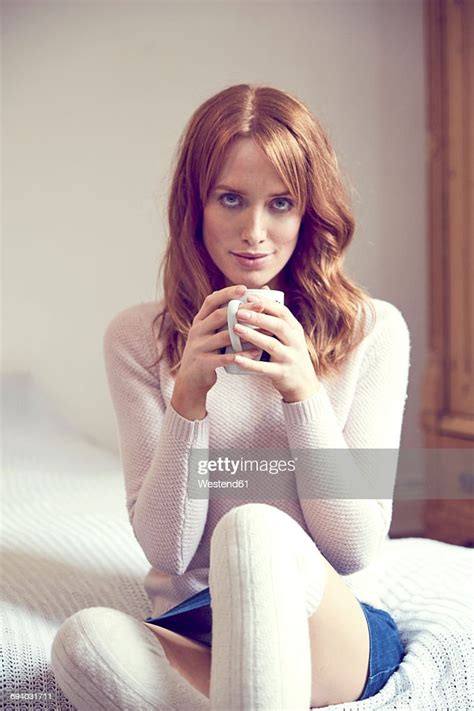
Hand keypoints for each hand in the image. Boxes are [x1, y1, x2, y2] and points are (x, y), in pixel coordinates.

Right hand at [172, 284, 263, 401]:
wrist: (190, 380)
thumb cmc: (207, 353)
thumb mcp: (209, 334)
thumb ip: (221, 320)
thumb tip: (243, 300)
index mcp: (199, 321)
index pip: (211, 301)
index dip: (227, 293)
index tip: (244, 288)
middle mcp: (197, 331)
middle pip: (219, 316)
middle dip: (242, 310)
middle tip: (260, 307)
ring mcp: (198, 347)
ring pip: (224, 337)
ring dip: (246, 333)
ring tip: (264, 331)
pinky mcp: (203, 363)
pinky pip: (225, 358)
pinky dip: (242, 355)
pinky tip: (257, 353)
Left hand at [232, 294, 319, 402]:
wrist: (303, 385)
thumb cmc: (290, 354)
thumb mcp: (289, 334)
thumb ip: (277, 314)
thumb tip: (264, 288)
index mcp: (295, 330)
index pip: (282, 312)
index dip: (266, 304)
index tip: (248, 297)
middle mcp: (295, 342)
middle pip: (278, 326)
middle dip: (258, 317)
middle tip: (238, 312)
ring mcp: (290, 358)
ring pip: (271, 345)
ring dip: (253, 336)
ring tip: (235, 329)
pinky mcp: (282, 374)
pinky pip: (264, 368)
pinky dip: (250, 363)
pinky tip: (236, 358)